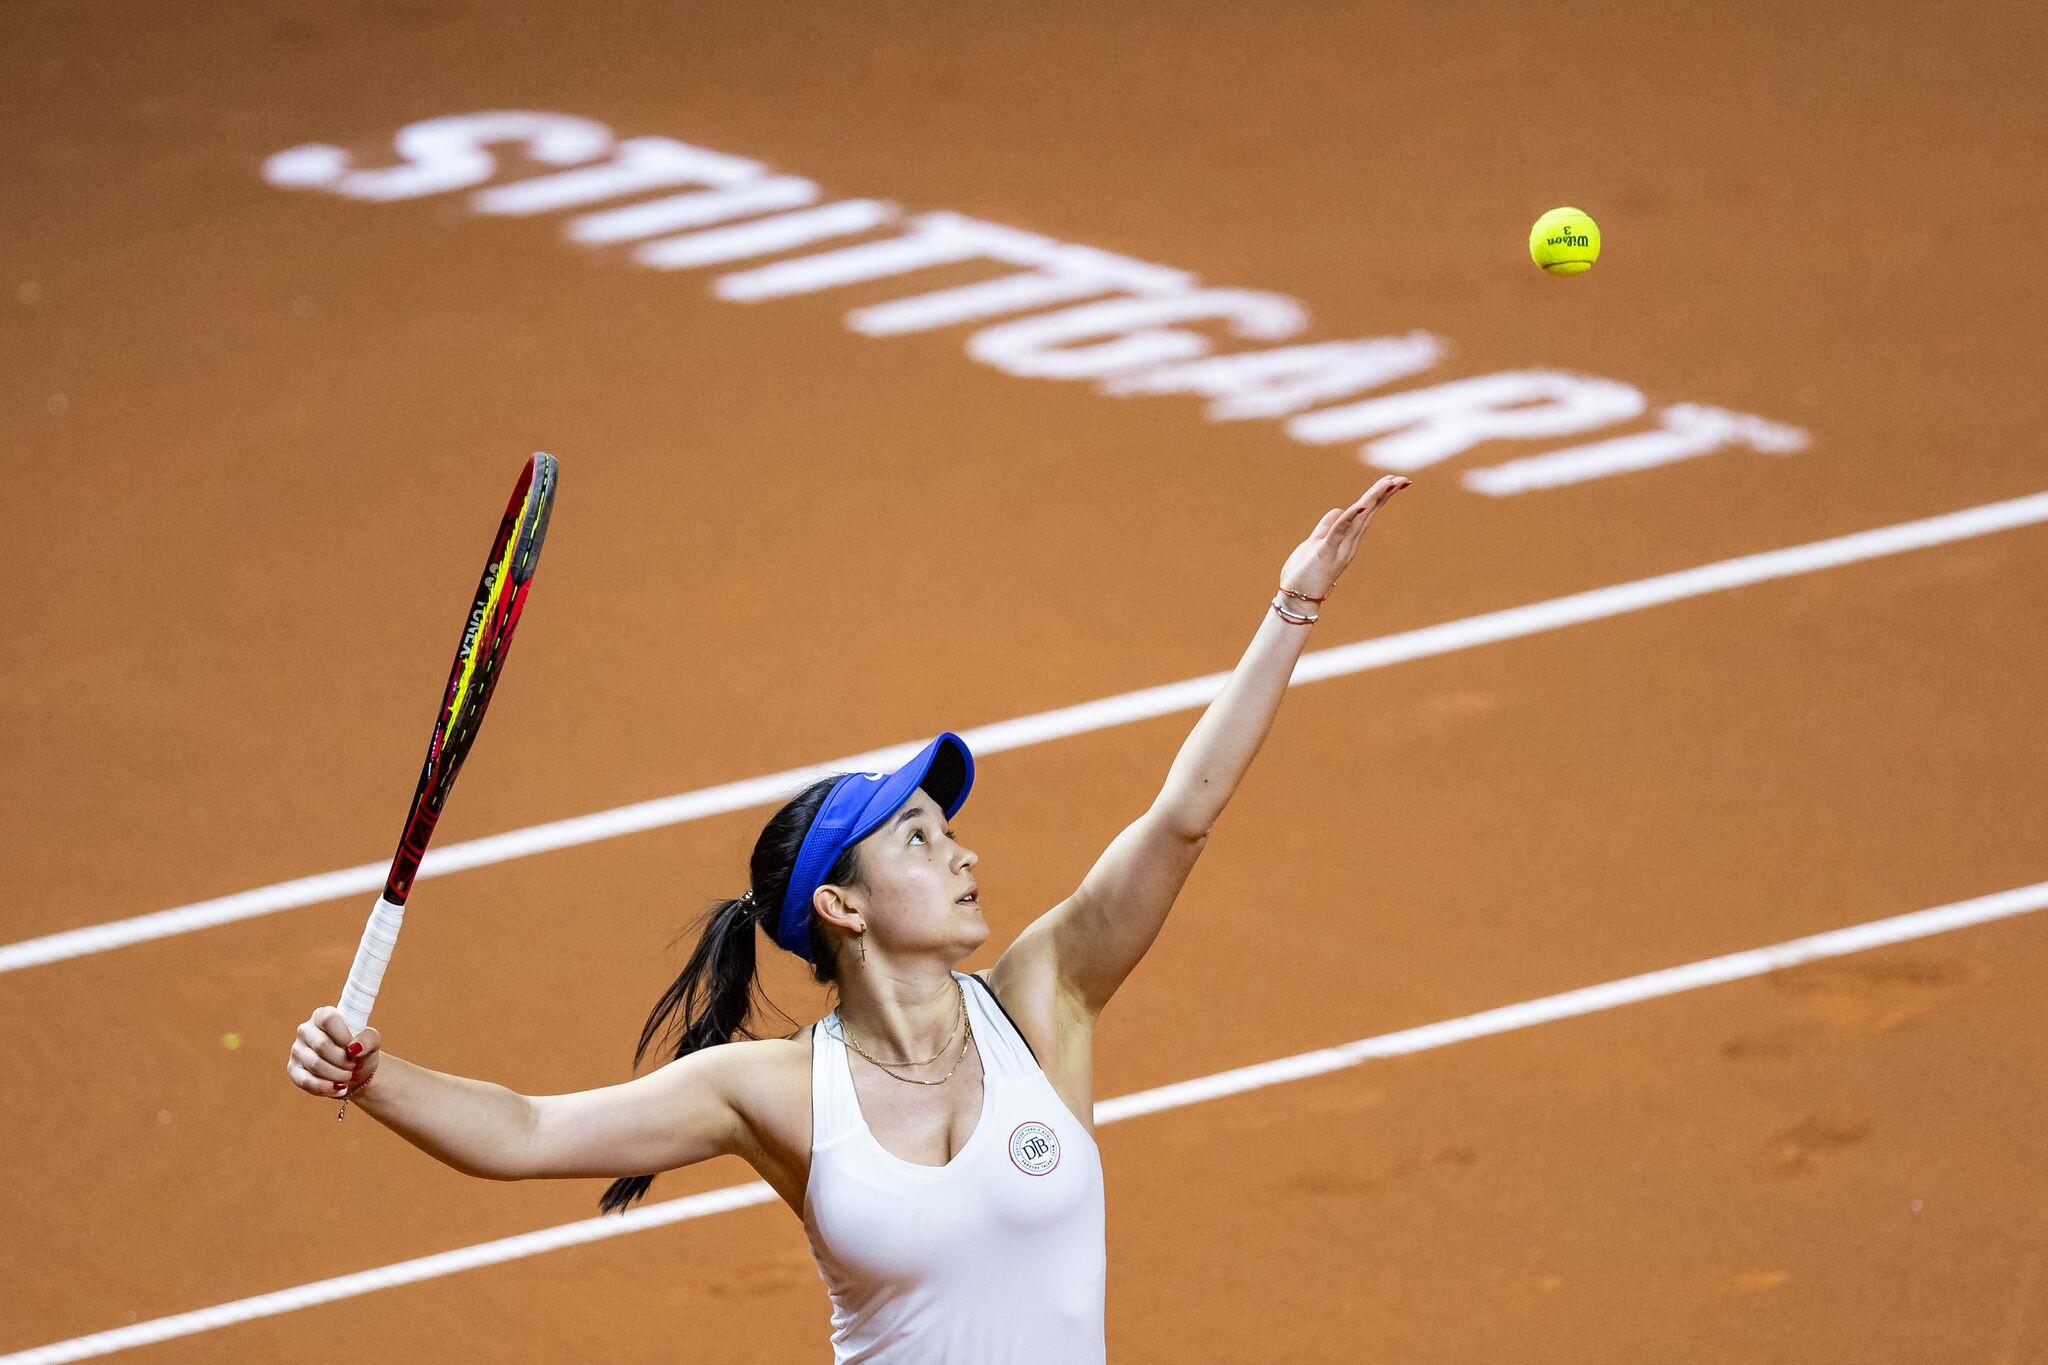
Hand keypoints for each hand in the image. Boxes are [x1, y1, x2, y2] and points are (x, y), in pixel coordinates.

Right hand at [286, 1006, 379, 1101]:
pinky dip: (326, 1087)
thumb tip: (355, 1048)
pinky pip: (306, 1081)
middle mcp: (306, 1030)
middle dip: (343, 1060)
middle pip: (322, 1045)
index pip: (328, 1019)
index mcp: (322, 1015)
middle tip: (355, 1066)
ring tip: (349, 1077)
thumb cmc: (360, 1049)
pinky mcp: (293, 1069)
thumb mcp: (371, 1040)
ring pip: (315, 1064)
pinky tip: (340, 1088)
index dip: (343, 1036)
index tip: (355, 1049)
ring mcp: (297, 1050)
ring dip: (337, 1075)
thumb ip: (368, 1039)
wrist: (354, 1069)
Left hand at [1279, 476, 1410, 600]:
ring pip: (1359, 519)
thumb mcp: (1315, 543)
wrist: (1295, 601)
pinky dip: (1349, 518)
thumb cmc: (1304, 574)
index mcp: (1346, 540)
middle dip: (1384, 495)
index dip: (1379, 497)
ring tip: (1388, 484)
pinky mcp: (1324, 554)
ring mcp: (1338, 549)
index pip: (1365, 514)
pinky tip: (1359, 506)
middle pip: (1368, 514)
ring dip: (1373, 500)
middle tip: (1402, 479)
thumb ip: (1326, 527)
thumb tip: (1337, 508)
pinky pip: (1338, 533)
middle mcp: (1348, 544)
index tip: (1395, 481)